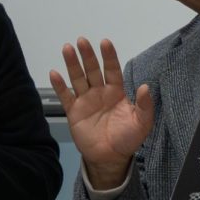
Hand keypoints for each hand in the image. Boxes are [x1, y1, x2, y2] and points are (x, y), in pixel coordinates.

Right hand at [49, 38, 153, 187]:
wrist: (110, 158)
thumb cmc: (127, 139)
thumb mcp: (142, 123)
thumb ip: (144, 105)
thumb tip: (145, 87)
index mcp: (116, 92)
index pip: (112, 70)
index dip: (109, 56)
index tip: (104, 42)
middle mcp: (100, 92)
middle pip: (93, 70)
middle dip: (87, 55)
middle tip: (82, 40)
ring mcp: (85, 100)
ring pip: (78, 78)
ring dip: (72, 64)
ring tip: (67, 48)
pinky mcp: (73, 112)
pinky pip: (65, 96)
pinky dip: (59, 85)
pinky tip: (54, 73)